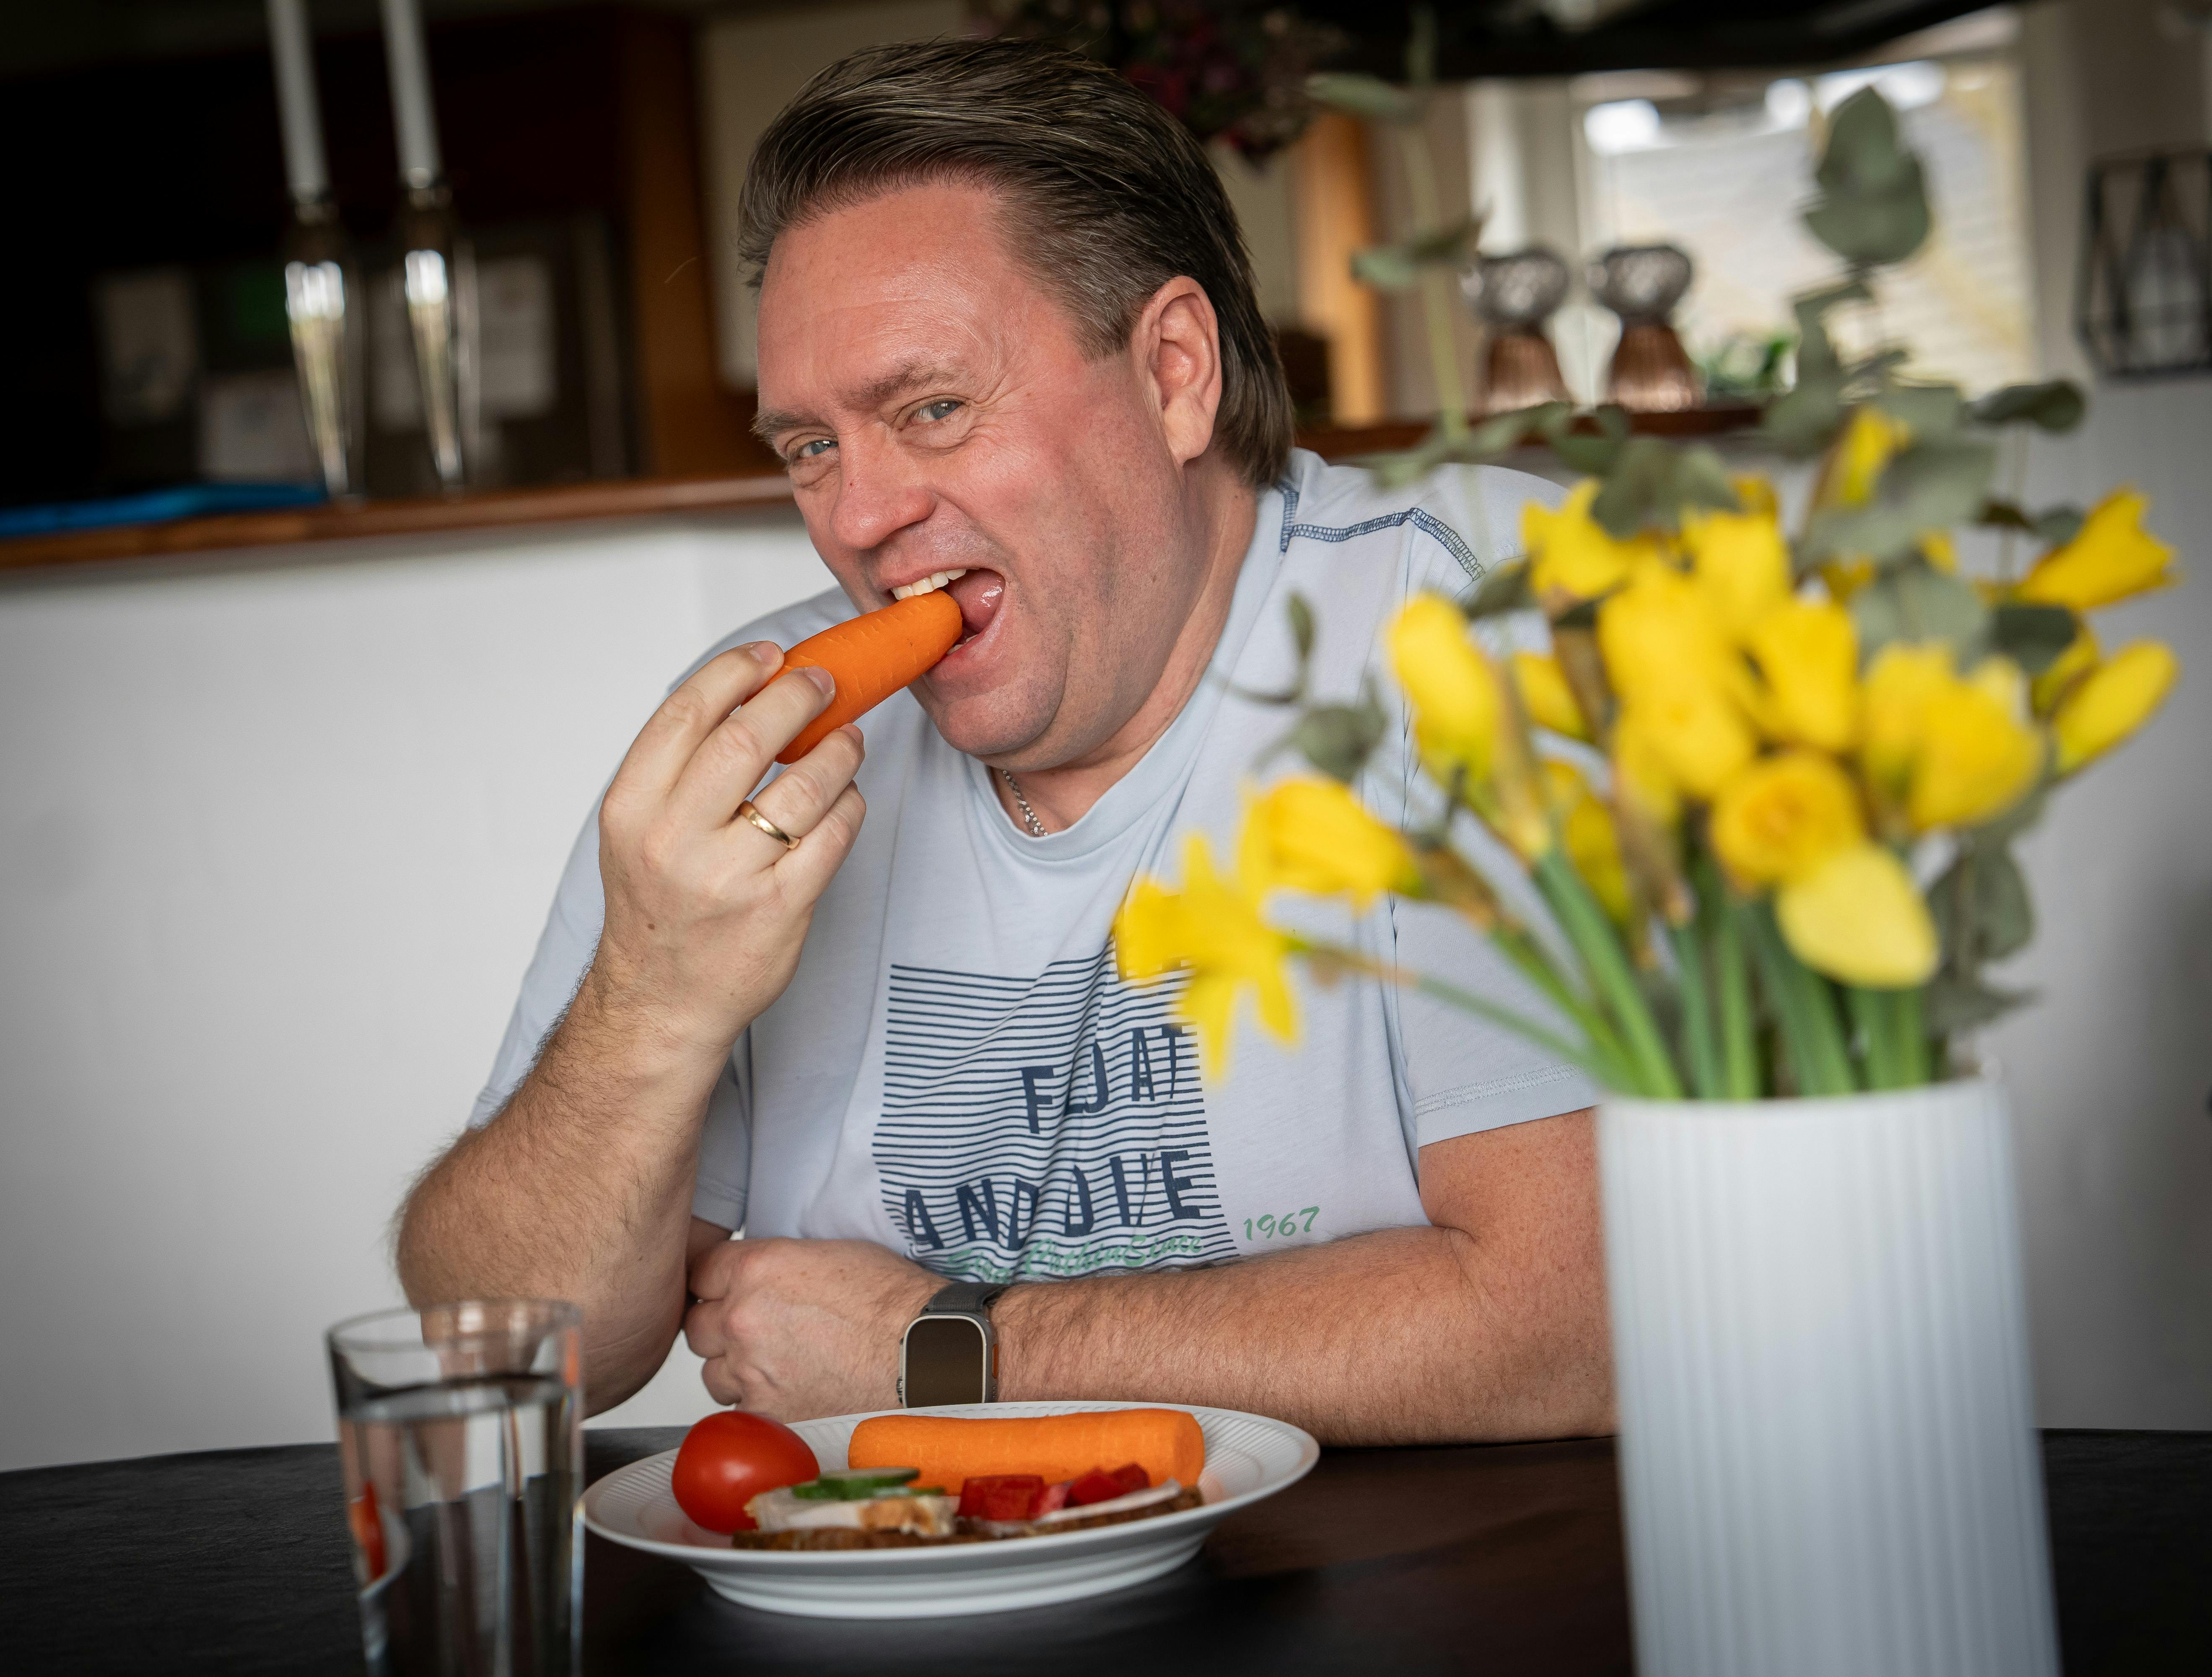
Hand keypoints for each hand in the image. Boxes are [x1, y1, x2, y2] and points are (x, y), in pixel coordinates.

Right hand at [587, 643, 865, 1057]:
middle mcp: (675, 840)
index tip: (770, 655)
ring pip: (803, 784)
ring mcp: (729, 877)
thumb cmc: (658, 904)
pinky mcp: (780, 908)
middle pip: (747, 737)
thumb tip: (749, 692)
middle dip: (795, 696)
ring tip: (846, 737)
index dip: (735, 672)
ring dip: (836, 748)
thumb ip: (680, 766)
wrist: (660, 1000)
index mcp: (632, 809)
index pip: (687, 713)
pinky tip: (847, 795)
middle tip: (822, 682)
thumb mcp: (639, 828)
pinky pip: (832, 834)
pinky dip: (849, 803)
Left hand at [684, 1238, 939, 1419]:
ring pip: (713, 1373)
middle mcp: (743, 1318)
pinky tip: (792, 1392)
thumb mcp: (827, 1254)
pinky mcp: (765, 1413)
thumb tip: (754, 1279)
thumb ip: (775, 1265)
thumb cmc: (891, 1301)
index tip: (727, 1292)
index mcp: (757, 1269)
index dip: (716, 1284)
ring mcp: (750, 1370)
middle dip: (722, 1329)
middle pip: (697, 1326)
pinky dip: (759, 1404)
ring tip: (778, 1366)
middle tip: (757, 1332)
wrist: (921, 1351)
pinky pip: (739, 1409)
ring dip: (736, 1370)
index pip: (700, 1272)